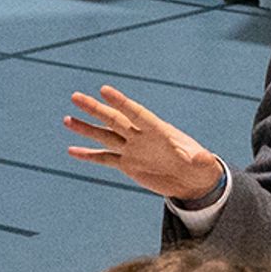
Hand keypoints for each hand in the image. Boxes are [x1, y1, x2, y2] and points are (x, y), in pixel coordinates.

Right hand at [61, 84, 227, 202]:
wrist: (192, 181)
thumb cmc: (201, 168)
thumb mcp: (204, 164)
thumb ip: (201, 159)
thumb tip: (203, 158)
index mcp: (159, 131)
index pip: (136, 113)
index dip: (121, 102)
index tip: (104, 90)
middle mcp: (141, 137)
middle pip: (114, 120)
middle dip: (95, 109)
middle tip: (75, 97)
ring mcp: (133, 150)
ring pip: (105, 136)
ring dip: (86, 129)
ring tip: (66, 119)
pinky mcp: (128, 165)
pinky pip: (105, 159)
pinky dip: (89, 156)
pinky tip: (72, 151)